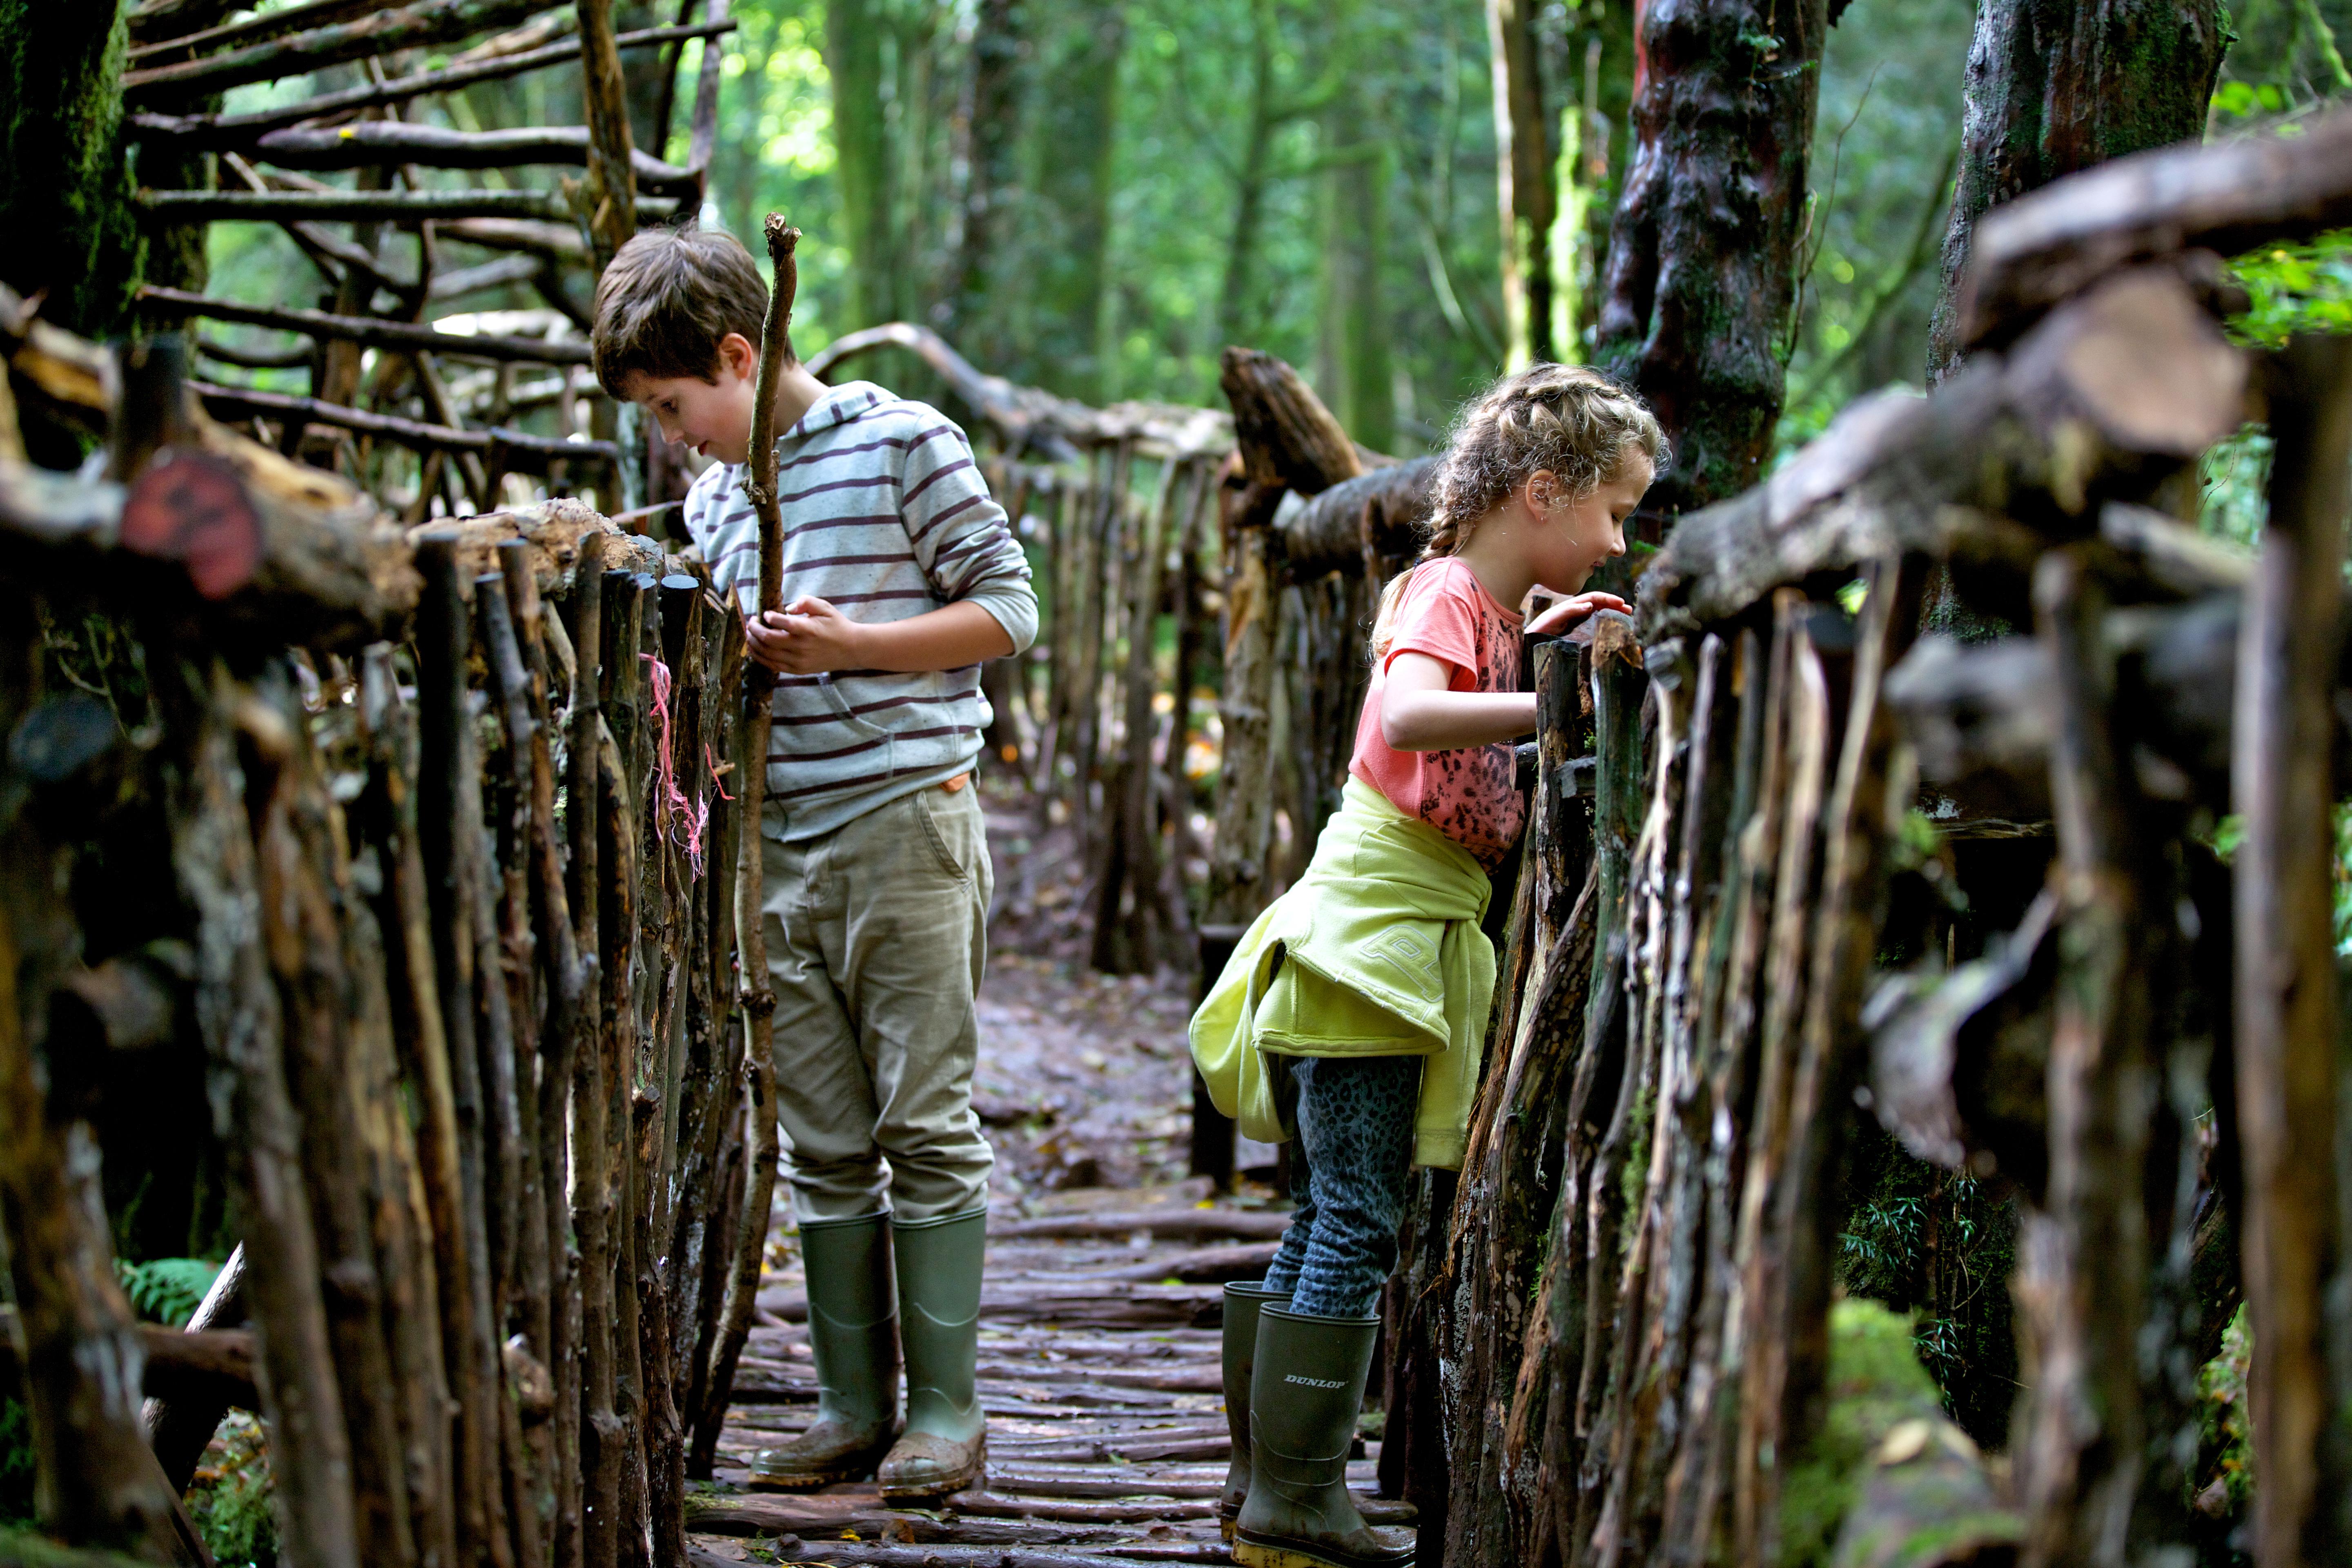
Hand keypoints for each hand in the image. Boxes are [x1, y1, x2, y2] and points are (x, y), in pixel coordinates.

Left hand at [745, 596, 868, 674]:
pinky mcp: (797, 670)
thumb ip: (806, 601)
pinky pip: (773, 665)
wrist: (851, 649)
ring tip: (749, 634)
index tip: (765, 613)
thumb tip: (788, 607)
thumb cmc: (836, 625)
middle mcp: (801, 647)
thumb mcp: (825, 607)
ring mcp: (798, 661)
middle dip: (754, 629)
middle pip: (768, 639)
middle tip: (751, 622)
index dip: (768, 617)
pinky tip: (754, 649)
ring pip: (767, 653)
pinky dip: (760, 657)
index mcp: (808, 629)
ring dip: (754, 643)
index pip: (780, 622)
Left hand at [1526, 590, 1631, 637]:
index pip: (1594, 598)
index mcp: (1572, 606)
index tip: (1621, 604)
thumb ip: (1569, 611)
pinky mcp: (1578, 631)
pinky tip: (1613, 628)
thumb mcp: (1553, 619)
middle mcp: (1577, 611)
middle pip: (1600, 604)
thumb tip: (1589, 605)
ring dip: (1612, 614)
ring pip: (1599, 614)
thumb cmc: (1540, 629)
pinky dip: (1605, 624)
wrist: (1530, 642)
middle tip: (1630, 610)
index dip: (1608, 599)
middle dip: (1615, 605)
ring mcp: (1578, 621)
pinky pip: (1594, 624)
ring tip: (1626, 618)